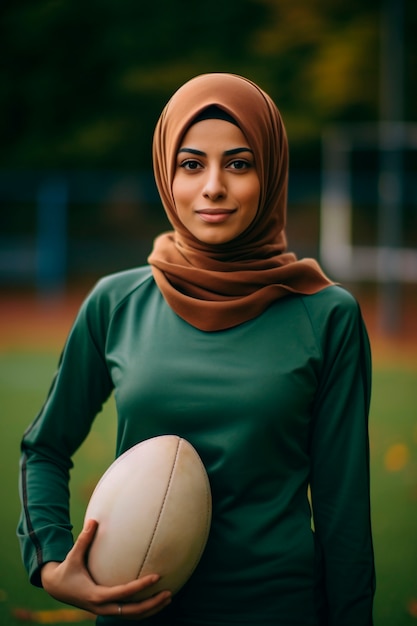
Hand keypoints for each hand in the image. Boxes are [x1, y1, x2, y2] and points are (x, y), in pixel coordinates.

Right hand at [41, 519, 171, 619]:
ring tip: (168, 597)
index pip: (124, 593)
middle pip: (132, 612)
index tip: (156, 577)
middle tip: (169, 593)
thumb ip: (84, 539)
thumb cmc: (67, 569)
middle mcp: (102, 606)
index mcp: (96, 595)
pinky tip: (155, 601)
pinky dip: (142, 611)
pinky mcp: (107, 610)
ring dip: (151, 610)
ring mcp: (104, 610)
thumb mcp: (74, 555)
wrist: (55, 588)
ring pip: (132, 616)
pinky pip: (128, 613)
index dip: (141, 586)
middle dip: (151, 604)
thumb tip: (93, 520)